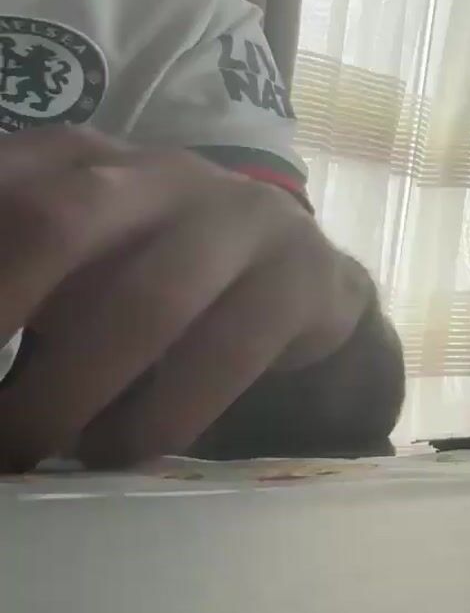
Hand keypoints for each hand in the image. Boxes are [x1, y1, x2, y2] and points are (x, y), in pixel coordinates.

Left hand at [0, 127, 373, 470]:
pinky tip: (118, 451)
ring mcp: (236, 219)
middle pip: (56, 220)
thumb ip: (10, 292)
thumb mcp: (59, 266)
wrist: (296, 276)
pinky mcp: (298, 278)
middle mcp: (153, 173)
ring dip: (67, 393)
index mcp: (70, 159)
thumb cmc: (142, 277)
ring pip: (144, 303)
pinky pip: (226, 353)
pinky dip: (160, 415)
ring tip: (25, 452)